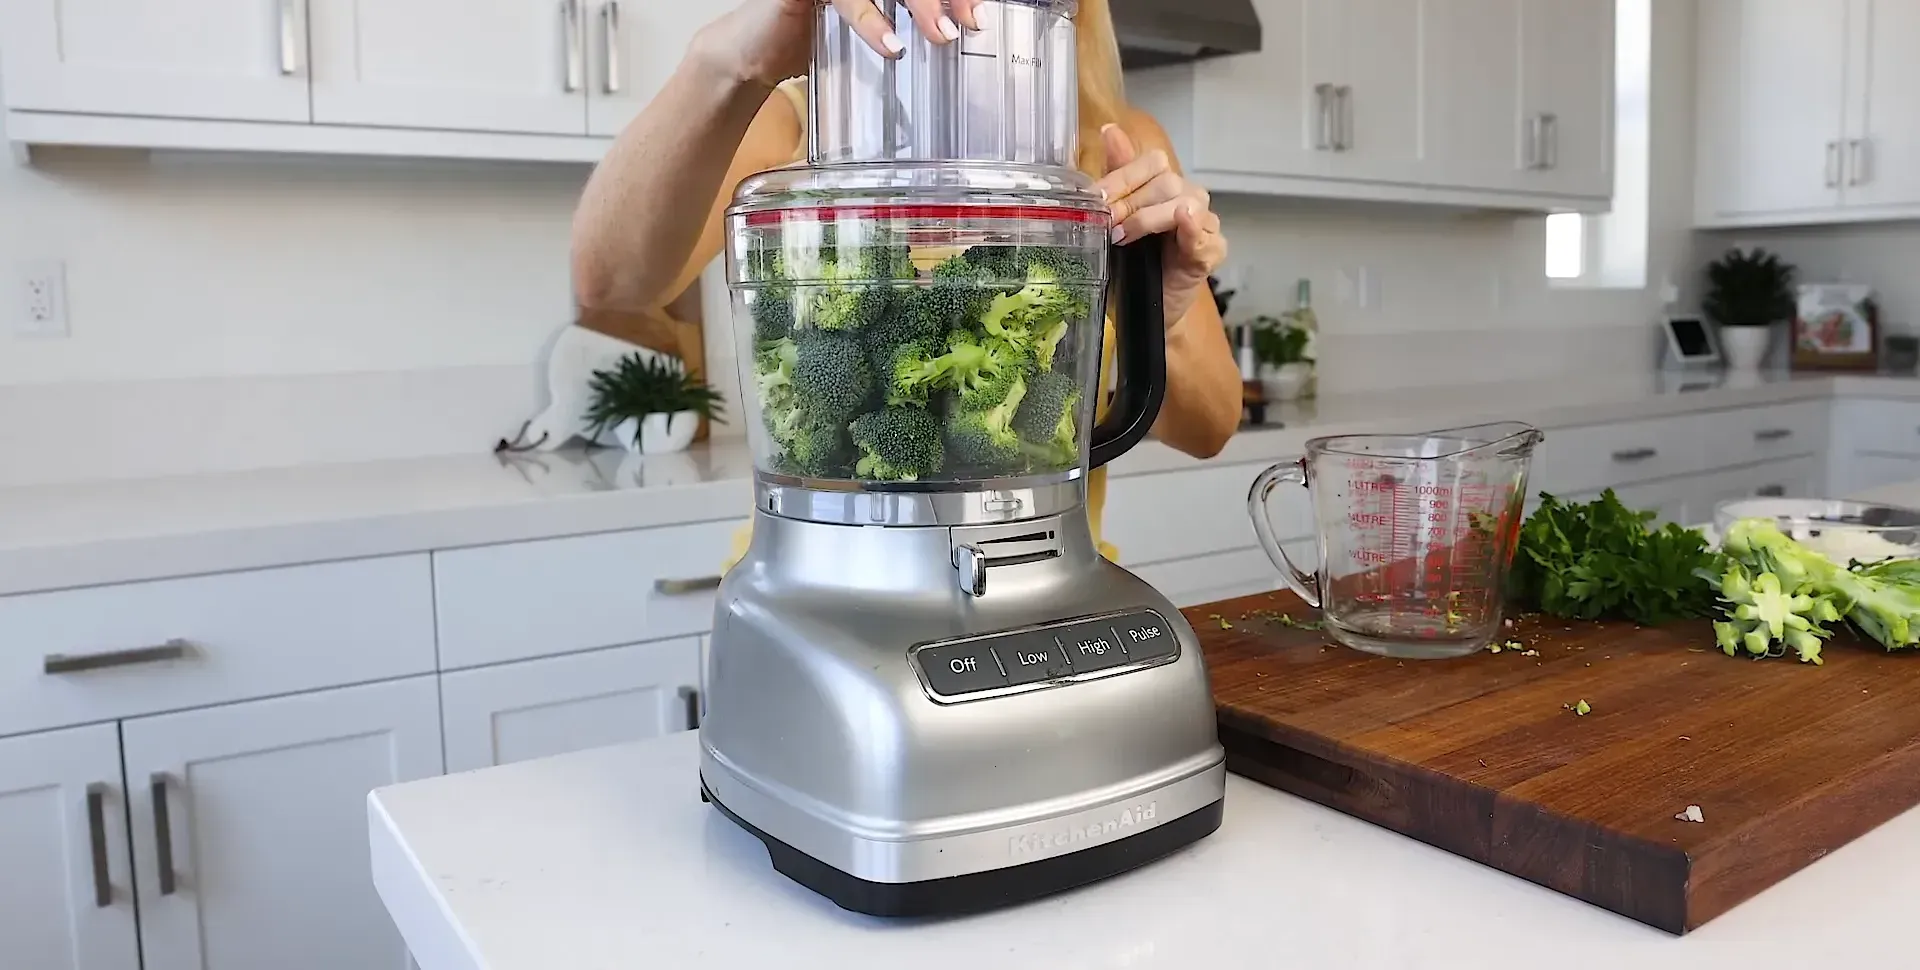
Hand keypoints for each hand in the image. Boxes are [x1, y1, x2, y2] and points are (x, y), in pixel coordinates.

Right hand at [698, 0, 980, 87]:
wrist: (753, 55)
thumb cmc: (811, 38)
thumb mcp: (871, 28)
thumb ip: (907, 24)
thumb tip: (956, 34)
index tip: (980, 13)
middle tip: (972, 22)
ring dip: (920, 4)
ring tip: (942, 36)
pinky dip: (871, 20)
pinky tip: (891, 46)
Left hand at [1095, 125, 1227, 332]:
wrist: (1139, 311)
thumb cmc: (1128, 265)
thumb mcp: (1115, 219)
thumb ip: (1118, 175)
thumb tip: (1109, 129)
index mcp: (1165, 186)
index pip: (1153, 162)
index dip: (1123, 177)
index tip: (1096, 198)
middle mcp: (1189, 198)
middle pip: (1167, 182)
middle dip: (1130, 201)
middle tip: (1105, 223)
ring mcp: (1204, 226)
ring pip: (1185, 202)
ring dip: (1150, 217)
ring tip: (1124, 237)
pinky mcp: (1211, 253)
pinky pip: (1207, 236)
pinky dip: (1194, 229)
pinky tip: (1183, 223)